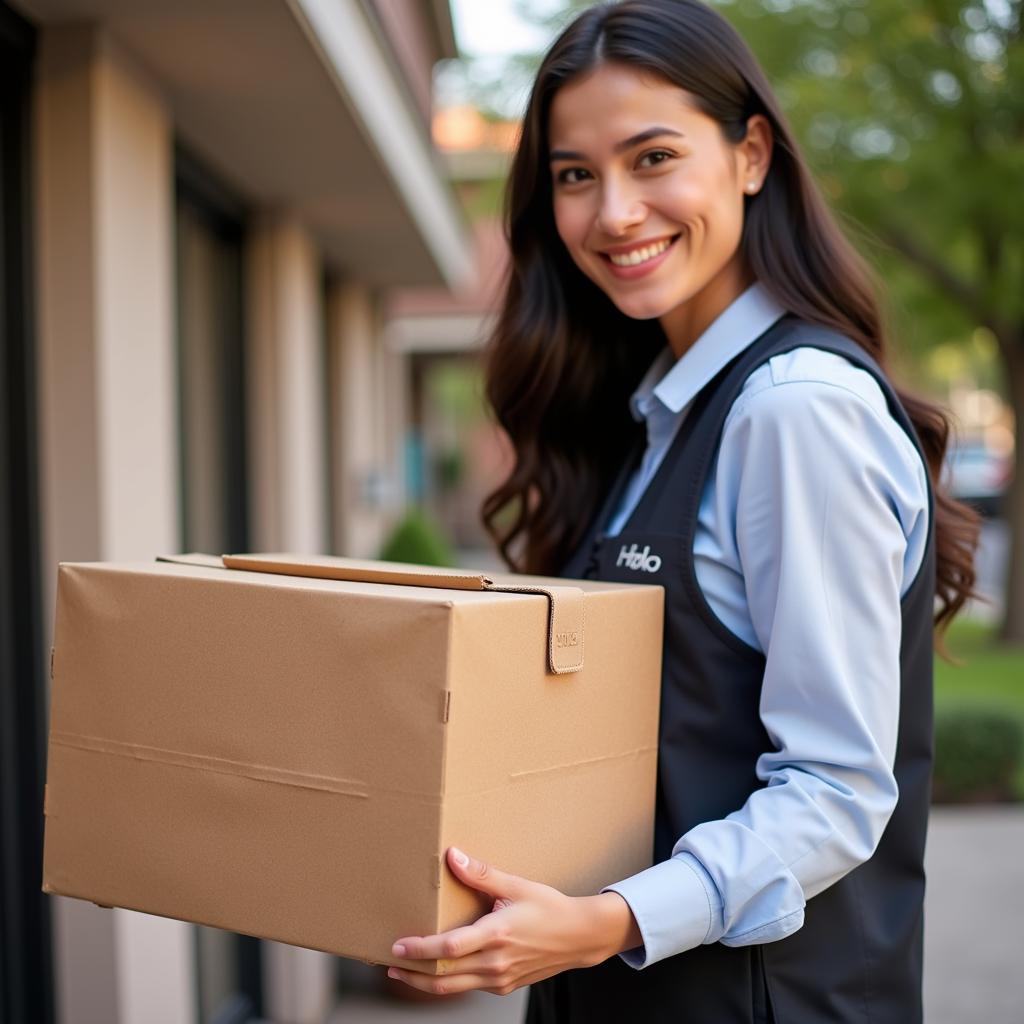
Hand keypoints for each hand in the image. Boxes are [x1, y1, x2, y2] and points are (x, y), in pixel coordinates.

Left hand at [387, 846, 641, 996]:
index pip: (451, 948)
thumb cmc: (549, 908)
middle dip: (413, 971)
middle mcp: (496, 962)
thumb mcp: (516, 885)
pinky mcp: (504, 986)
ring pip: (454, 987)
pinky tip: (438, 971)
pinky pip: (469, 987)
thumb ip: (480, 874)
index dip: (422, 949)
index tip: (399, 945)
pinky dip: (449, 982)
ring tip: (404, 971)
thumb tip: (451, 856)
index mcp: (497, 934)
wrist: (579, 936)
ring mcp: (499, 978)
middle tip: (388, 962)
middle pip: (445, 976)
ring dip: (426, 982)